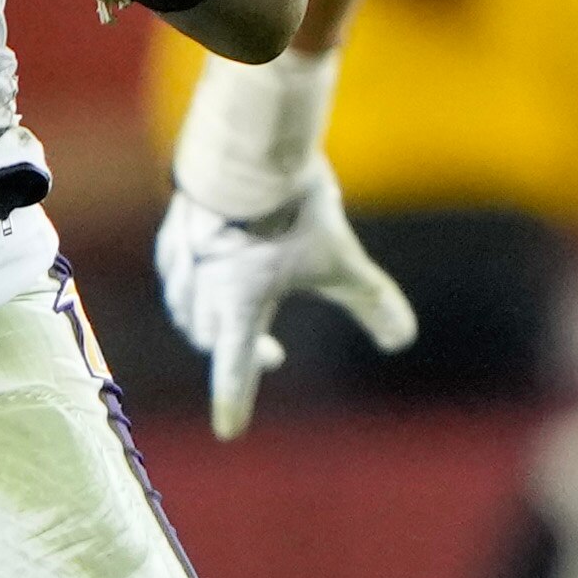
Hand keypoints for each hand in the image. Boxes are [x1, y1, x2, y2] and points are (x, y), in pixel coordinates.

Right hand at [153, 183, 419, 440]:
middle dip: (236, 354)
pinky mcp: (176, 226)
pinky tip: (204, 269)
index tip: (230, 431)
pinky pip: (175, 270)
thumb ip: (370, 301)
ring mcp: (184, 258)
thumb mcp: (340, 258)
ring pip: (187, 307)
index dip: (235, 402)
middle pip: (210, 340)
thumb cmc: (292, 207)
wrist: (248, 146)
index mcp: (240, 306)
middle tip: (273, 354)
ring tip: (235, 315)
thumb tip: (402, 339)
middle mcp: (204, 290)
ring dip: (209, 322)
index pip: (235, 368)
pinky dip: (189, 284)